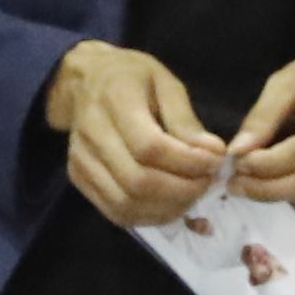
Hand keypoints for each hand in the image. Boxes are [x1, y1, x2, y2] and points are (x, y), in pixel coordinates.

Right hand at [45, 41, 226, 225]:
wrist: (85, 82)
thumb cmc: (132, 78)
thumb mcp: (166, 83)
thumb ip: (186, 121)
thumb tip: (214, 154)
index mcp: (115, 99)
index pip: (150, 147)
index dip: (188, 162)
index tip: (215, 162)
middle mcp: (92, 133)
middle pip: (137, 182)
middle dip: (182, 190)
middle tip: (207, 182)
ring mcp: (81, 160)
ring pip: (126, 204)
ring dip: (167, 208)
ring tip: (192, 193)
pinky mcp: (79, 179)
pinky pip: (116, 212)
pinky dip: (148, 216)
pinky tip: (170, 203)